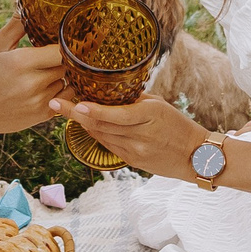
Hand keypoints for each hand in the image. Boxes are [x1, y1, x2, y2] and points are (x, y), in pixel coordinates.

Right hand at [0, 17, 66, 146]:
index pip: (61, 49)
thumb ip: (16, 26)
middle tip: (52, 53)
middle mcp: (34, 83)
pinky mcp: (43, 114)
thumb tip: (29, 7)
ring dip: (61, 74)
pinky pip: (66, 98)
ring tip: (46, 70)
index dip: (65, 43)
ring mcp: (40, 101)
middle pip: (66, 64)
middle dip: (61, 58)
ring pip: (67, 80)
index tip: (61, 39)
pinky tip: (49, 84)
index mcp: (22, 62)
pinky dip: (62, 89)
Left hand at [54, 92, 208, 181]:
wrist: (195, 156)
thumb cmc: (178, 125)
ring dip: (83, 124)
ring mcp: (135, 150)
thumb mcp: (159, 105)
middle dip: (75, 115)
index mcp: (148, 115)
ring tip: (66, 111)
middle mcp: (139, 134)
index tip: (72, 102)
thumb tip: (110, 90)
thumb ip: (134, 99)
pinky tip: (88, 126)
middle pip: (100, 125)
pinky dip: (96, 135)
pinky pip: (108, 146)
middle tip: (55, 103)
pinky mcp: (132, 162)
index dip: (90, 110)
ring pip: (100, 136)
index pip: (112, 113)